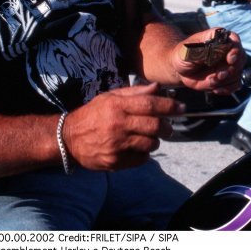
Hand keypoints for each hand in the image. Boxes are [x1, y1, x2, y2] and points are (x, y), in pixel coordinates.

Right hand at [64, 83, 181, 170]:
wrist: (68, 138)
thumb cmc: (93, 114)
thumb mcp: (110, 97)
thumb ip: (135, 92)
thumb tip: (158, 88)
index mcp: (117, 106)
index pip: (150, 104)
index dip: (170, 106)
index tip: (181, 108)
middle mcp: (118, 125)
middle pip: (155, 126)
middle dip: (167, 127)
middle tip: (168, 127)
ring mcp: (116, 145)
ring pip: (150, 144)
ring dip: (155, 141)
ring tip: (150, 137)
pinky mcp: (115, 161)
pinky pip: (141, 159)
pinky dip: (144, 154)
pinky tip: (137, 147)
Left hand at [172, 28, 244, 94]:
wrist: (181, 69)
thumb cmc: (184, 55)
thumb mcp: (187, 51)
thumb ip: (201, 50)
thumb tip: (213, 51)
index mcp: (218, 38)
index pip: (234, 39)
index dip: (235, 49)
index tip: (230, 59)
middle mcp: (227, 50)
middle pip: (240, 58)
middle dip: (230, 69)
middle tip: (218, 76)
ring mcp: (229, 64)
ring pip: (238, 73)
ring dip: (225, 81)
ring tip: (210, 81)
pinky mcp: (228, 77)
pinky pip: (235, 84)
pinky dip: (227, 89)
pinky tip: (215, 90)